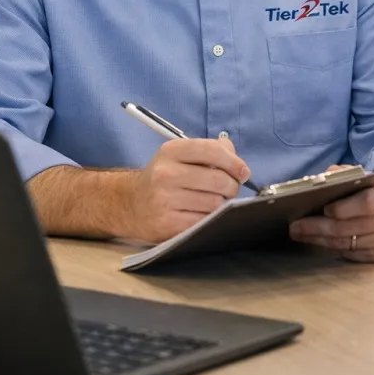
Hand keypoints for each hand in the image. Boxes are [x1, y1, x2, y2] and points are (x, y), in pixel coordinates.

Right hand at [125, 138, 250, 243]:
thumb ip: (212, 151)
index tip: (243, 172)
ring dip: (221, 204)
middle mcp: (165, 173)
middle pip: (219, 180)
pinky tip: (201, 214)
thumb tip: (238, 162)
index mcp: (171, 151)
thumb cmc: (165, 178)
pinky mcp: (166, 223)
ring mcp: (164, 199)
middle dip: (232, 186)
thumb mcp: (181, 156)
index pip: (213, 151)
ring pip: (215, 203)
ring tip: (212, 202)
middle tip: (229, 189)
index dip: (235, 162)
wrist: (130, 205)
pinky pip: (204, 221)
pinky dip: (209, 219)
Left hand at [289, 175, 373, 262]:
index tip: (323, 209)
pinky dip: (329, 248)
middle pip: (348, 228)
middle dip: (317, 227)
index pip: (366, 203)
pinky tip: (315, 241)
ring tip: (299, 234)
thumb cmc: (370, 191)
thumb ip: (340, 175)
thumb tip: (312, 181)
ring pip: (344, 244)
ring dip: (317, 240)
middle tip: (295, 226)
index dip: (343, 208)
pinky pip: (348, 255)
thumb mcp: (360, 177)